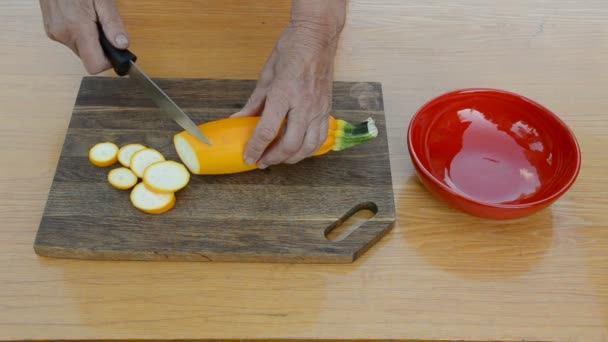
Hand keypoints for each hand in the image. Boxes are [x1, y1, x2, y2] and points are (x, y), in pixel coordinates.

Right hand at [39, 0, 128, 73]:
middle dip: (100, 47)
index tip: (116, 52)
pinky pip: (71, 40)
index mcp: (77, 29)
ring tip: (91, 19)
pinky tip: (81, 18)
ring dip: (90, 40)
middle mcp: (63, 35)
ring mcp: (55, 33)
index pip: (94, 65)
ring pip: (80, 49)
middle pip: (88, 57)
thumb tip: (122, 45)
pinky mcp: (51, 30)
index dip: (108, 63)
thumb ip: (113, 24)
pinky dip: (79, 34)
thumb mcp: (103, 1)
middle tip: (103, 26)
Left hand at [232, 0, 346, 168]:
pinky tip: (299, 151)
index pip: (267, 130)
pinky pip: (320, 137)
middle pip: (290, 144)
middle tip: (262, 161)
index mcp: (284, 93)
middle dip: (274, 158)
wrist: (317, 37)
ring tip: (279, 159)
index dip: (256, 148)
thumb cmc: (291, 50)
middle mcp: (303, 104)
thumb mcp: (266, 75)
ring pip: (308, 146)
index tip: (249, 157)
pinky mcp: (327, 109)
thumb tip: (238, 119)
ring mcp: (318, 108)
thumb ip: (254, 102)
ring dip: (292, 158)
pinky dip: (309, 149)